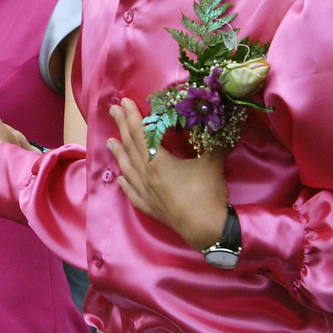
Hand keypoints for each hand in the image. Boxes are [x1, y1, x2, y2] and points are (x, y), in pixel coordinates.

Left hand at [107, 98, 229, 249]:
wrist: (207, 230)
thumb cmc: (207, 194)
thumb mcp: (213, 163)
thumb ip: (216, 140)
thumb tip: (223, 118)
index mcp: (158, 163)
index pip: (141, 134)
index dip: (132, 117)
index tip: (123, 102)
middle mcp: (147, 177)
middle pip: (130, 148)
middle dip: (122, 128)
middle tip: (113, 111)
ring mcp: (147, 194)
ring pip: (128, 169)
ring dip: (118, 154)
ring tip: (109, 142)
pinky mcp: (151, 208)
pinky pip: (133, 194)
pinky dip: (125, 185)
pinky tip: (121, 179)